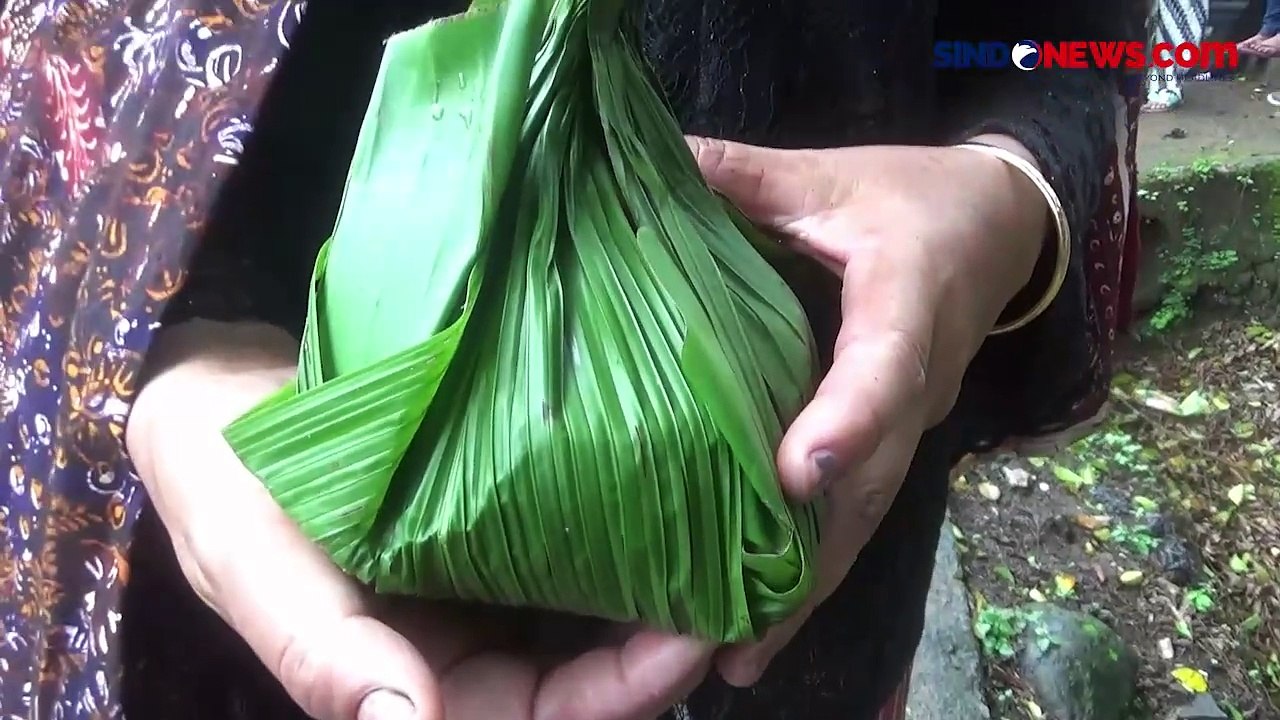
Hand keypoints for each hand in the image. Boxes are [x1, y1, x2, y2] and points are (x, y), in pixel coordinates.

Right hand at [128, 319, 712, 719]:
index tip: (694, 636)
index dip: (626, 692)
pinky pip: (581, 526)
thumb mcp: (250, 562)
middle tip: (746, 570)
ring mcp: (490, 569)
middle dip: (674, 634)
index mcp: (415, 675)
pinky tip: (678, 475)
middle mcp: (467, 635)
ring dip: (668, 573)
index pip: (545, 713)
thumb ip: (319, 647)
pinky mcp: (500, 506)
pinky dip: (634, 514)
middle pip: (593, 665)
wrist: (216, 390)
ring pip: (599, 597)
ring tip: (735, 524)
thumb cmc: (221, 479)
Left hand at [686, 136, 1050, 684]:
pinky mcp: (894, 442)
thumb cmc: (915, 196)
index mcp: (908, 302)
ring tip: (738, 659)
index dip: (849, 418)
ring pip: (864, 515)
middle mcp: (918, 381)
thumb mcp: (831, 175)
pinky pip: (857, 512)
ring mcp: (911, 423)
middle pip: (872, 479)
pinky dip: (812, 566)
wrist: (997, 228)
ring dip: (807, 589)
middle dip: (811, 559)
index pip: (886, 366)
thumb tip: (658, 157)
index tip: (801, 473)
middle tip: (740, 634)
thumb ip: (748, 174)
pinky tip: (760, 620)